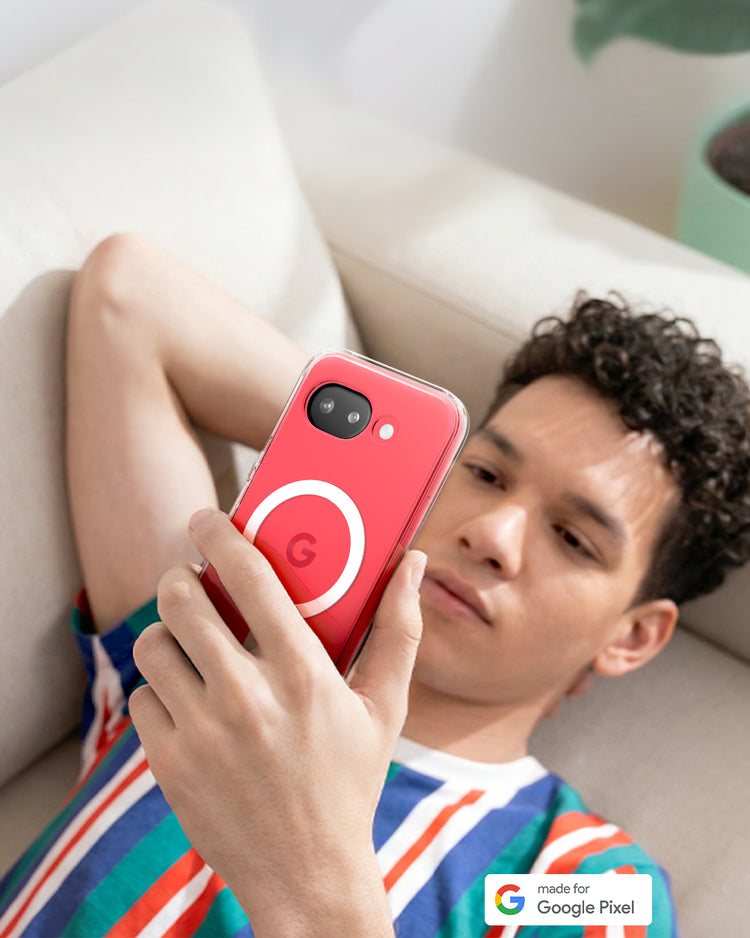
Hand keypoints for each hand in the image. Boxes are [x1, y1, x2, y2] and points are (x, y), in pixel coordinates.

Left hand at [129, 508, 425, 937]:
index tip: (207, 518)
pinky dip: (159, 690)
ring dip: (167, 633)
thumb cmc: (349, 782)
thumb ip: (399, 630)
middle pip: (182, 600)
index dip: (220, 535)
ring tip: (190, 642)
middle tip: (194, 582)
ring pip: (152, 644)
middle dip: (182, 579)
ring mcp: (201, 731)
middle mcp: (246, 697)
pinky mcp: (168, 762)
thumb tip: (414, 565)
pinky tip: (187, 700)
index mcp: (303, 674)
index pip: (249, 577)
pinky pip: (141, 696)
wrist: (306, 874)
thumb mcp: (384, 707)